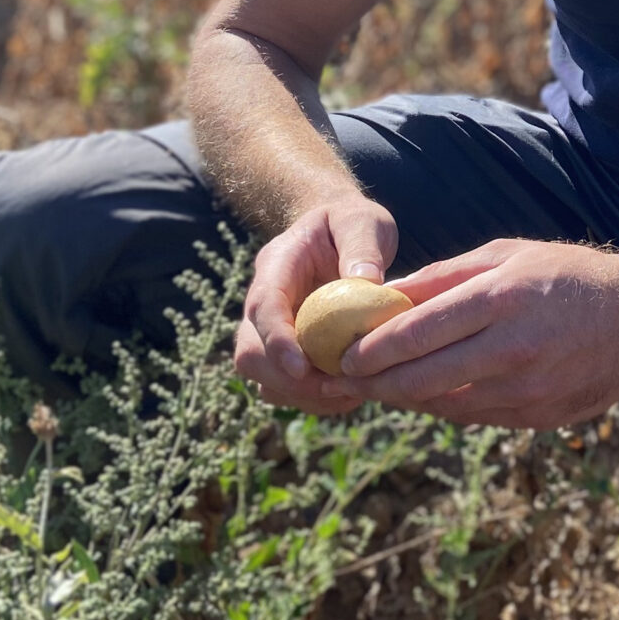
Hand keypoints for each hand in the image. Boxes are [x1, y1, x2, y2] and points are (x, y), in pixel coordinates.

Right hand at [234, 193, 398, 412]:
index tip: (301, 368)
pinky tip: (349, 393)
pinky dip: (312, 398)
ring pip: (263, 376)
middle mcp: (263, 300)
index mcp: (276, 266)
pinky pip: (284, 386)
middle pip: (250, 351)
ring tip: (349, 394)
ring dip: (301, 395)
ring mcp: (269, 328)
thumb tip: (368, 282)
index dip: (276, 341)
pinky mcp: (285, 350)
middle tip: (338, 388)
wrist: (339, 232)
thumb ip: (363, 245)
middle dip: (286, 379)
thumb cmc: (351, 224)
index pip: (263, 307)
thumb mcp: (363, 221)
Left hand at [336, 238, 618, 430]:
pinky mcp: (541, 417)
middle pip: (423, 380)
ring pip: (446, 406)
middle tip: (342, 382)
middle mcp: (516, 349)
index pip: (418, 333)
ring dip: (406, 399)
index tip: (342, 354)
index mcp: (503, 299)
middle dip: (375, 384)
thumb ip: (442, 278)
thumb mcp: (506, 255)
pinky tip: (427, 394)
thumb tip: (381, 297)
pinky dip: (445, 406)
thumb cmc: (567, 274)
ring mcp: (531, 390)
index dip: (371, 350)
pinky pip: (477, 417)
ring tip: (375, 388)